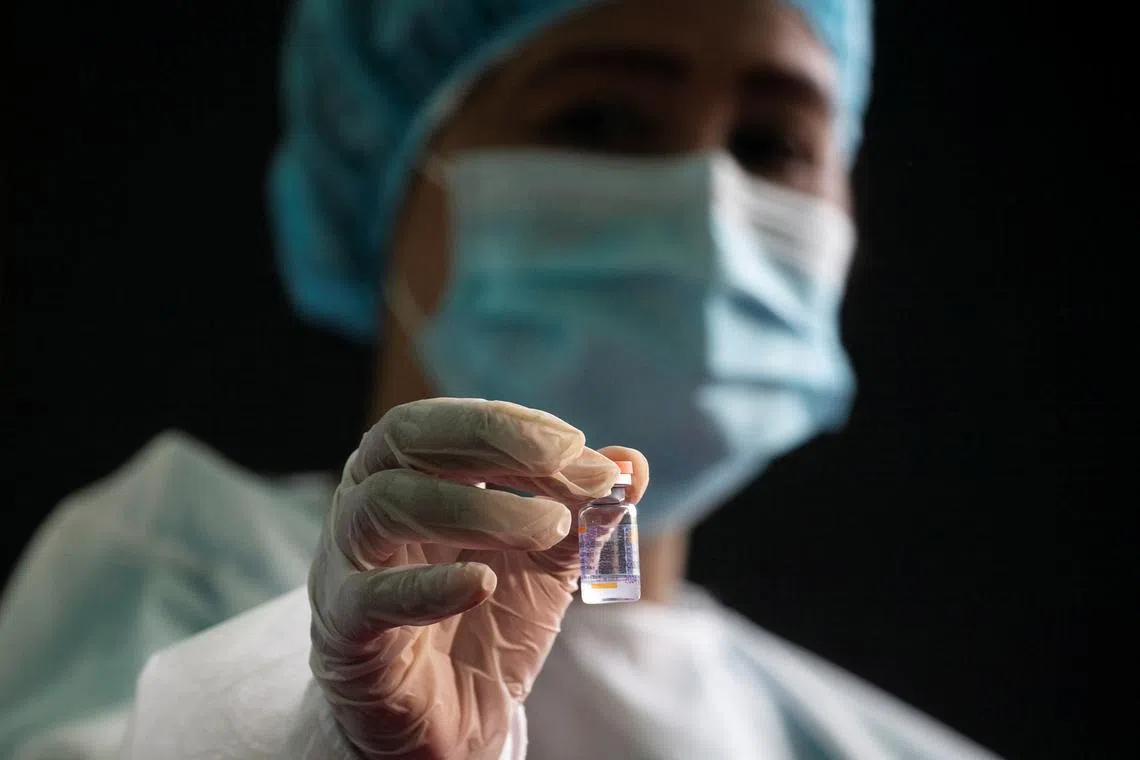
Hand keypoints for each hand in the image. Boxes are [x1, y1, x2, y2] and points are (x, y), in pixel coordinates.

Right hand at [308, 398, 647, 759]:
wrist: (449, 719)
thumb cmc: (484, 622)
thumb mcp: (547, 560)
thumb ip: (584, 512)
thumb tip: (632, 463)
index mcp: (410, 473)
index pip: (452, 424)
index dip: (518, 428)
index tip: (583, 451)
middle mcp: (367, 504)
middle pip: (404, 436)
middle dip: (491, 437)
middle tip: (566, 459)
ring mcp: (347, 564)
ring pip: (387, 505)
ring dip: (479, 508)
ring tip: (550, 528)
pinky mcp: (346, 632)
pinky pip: (370, 598)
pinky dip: (428, 585)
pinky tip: (482, 584)